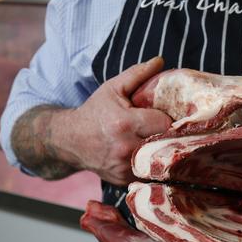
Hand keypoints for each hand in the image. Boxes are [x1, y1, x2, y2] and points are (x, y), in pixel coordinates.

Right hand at [70, 57, 171, 185]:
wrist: (70, 141)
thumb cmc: (95, 112)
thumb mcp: (112, 88)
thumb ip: (137, 74)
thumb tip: (161, 60)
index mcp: (124, 123)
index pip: (164, 123)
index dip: (170, 119)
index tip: (169, 116)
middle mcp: (125, 148)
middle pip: (165, 144)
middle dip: (170, 136)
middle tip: (171, 130)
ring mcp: (124, 168)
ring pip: (159, 161)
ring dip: (163, 152)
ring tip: (161, 142)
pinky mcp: (123, 180)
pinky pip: (148, 173)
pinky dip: (151, 165)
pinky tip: (148, 155)